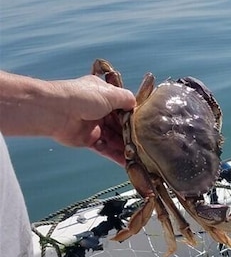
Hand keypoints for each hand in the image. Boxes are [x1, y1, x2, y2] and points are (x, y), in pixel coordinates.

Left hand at [0, 70, 135, 166]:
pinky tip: (127, 162)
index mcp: (104, 95)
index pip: (124, 107)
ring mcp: (94, 126)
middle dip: (132, 135)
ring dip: (126, 147)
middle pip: (120, 125)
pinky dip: (116, 155)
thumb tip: (135, 104)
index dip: (134, 116)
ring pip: (114, 139)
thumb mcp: (110, 93)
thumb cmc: (82, 97)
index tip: (146, 125)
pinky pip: (105, 149)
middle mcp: (100, 110)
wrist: (57, 111)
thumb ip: (127, 99)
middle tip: (146, 145)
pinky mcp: (88, 140)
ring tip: (140, 157)